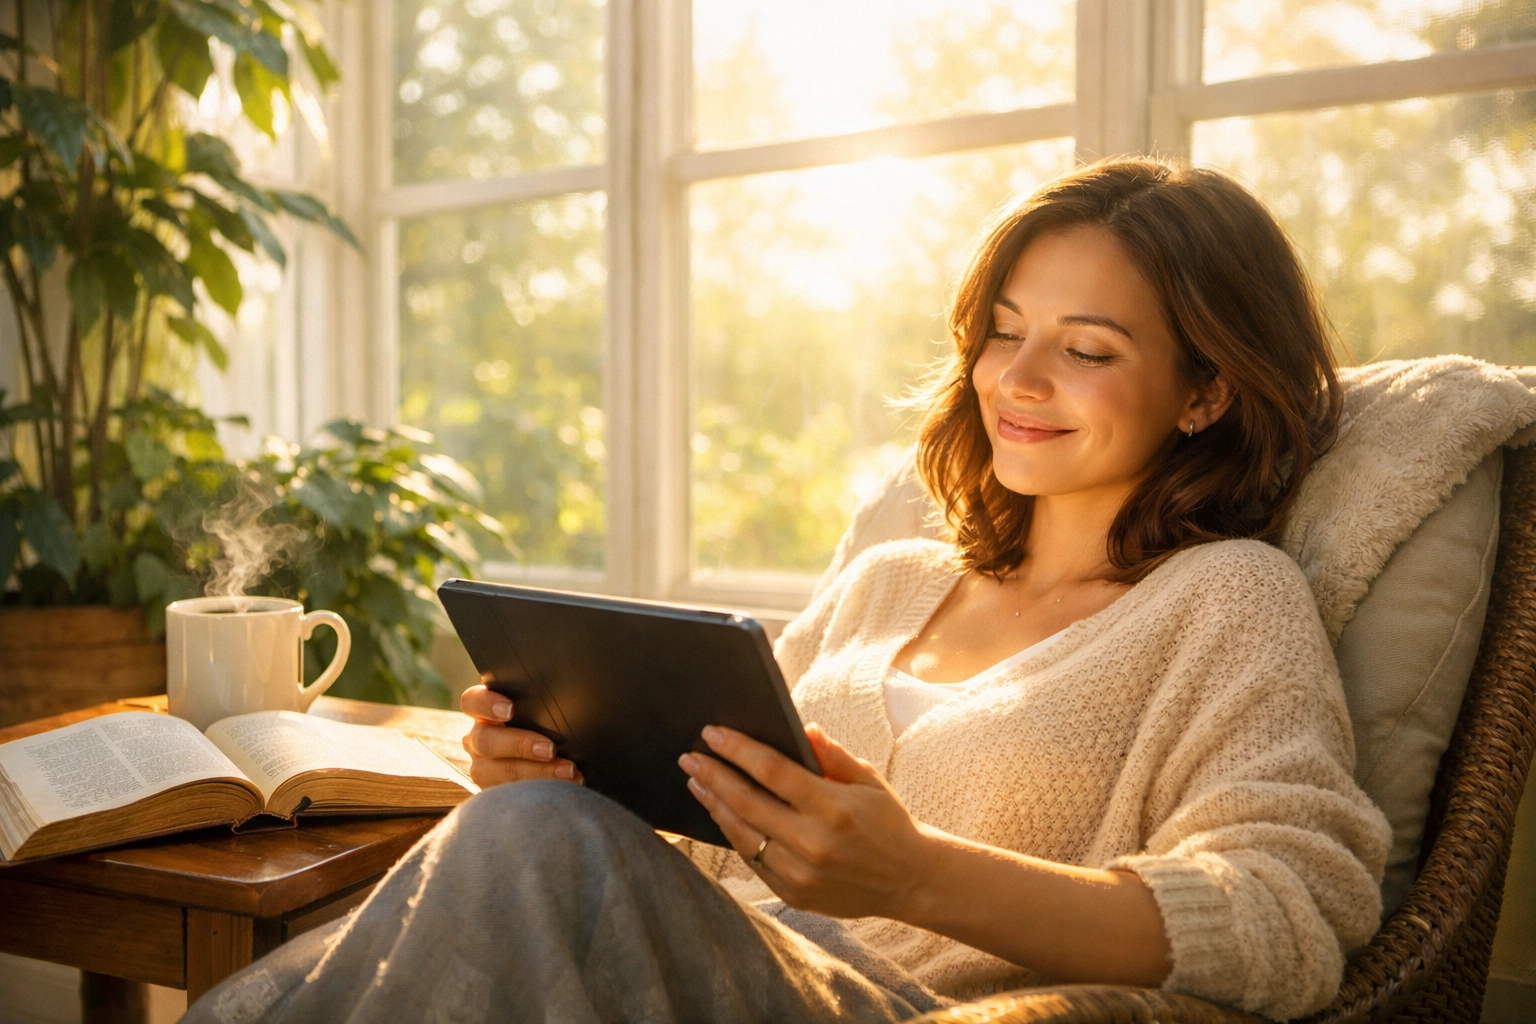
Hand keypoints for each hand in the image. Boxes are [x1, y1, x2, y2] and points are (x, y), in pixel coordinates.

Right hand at [459, 684, 582, 786]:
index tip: (510, 710)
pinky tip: (566, 787)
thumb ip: (542, 702)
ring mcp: (483, 768)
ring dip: (537, 773)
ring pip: (498, 772)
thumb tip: (571, 695)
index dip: (487, 704)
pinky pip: (512, 795)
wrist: (552, 756)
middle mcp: (477, 739)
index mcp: (483, 711)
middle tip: (550, 749)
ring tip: (568, 772)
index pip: (472, 701)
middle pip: (486, 741)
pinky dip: (541, 790)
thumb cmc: (547, 723)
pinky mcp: (495, 793)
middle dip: (520, 745)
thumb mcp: (540, 710)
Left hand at [678, 722, 939, 919]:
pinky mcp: (795, 894)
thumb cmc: (888, 822)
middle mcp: (814, 844)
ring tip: (697, 783)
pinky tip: (723, 814)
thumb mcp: (868, 780)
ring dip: (715, 806)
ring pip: (743, 835)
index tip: (712, 733)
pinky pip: (754, 860)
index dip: (738, 750)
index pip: (773, 772)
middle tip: (689, 757)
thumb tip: (801, 728)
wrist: (910, 881)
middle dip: (713, 776)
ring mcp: (801, 874)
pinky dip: (735, 834)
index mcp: (834, 809)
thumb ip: (832, 755)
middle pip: (747, 803)